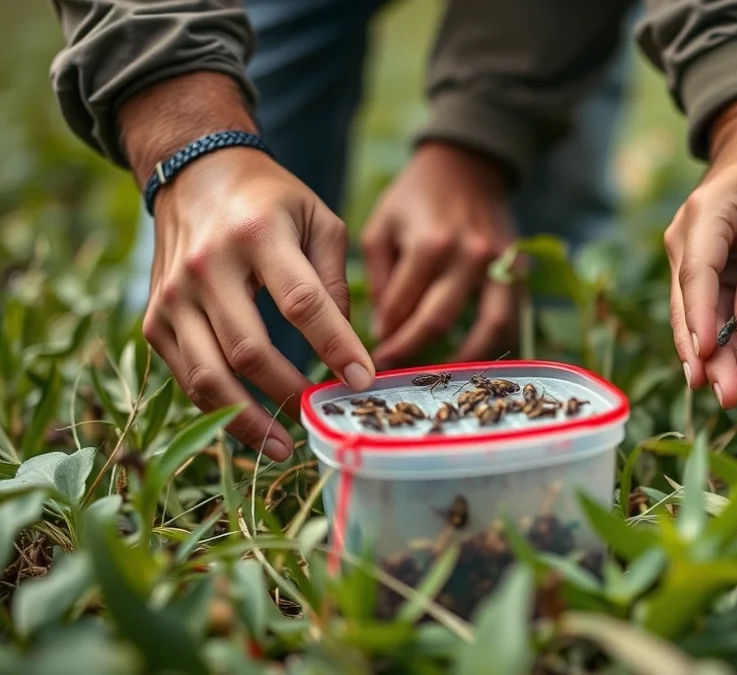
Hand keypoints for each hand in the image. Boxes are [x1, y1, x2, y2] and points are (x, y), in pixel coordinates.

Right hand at [141, 149, 375, 459]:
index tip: (363, 380)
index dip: (335, 346)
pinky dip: (218, 408)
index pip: (302, 303)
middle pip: (250, 351)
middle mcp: (207, 266)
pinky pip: (186, 377)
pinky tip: (250, 425)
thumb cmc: (271, 201)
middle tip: (323, 415)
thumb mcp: (319, 220)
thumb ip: (335, 280)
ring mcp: (174, 296)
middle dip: (291, 393)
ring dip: (248, 420)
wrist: (194, 173)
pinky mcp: (155, 319)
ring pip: (209, 376)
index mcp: (258, 235)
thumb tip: (346, 348)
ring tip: (284, 446)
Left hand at [362, 142, 517, 366]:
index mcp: (430, 242)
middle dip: (412, 352)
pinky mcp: (520, 268)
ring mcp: (501, 262)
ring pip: (489, 328)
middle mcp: (469, 254)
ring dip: (464, 359)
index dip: (384, 335)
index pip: (401, 306)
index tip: (372, 353)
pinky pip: (513, 318)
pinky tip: (476, 357)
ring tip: (442, 376)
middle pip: (439, 321)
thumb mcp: (381, 226)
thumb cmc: (415, 197)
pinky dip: (496, 343)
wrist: (467, 165)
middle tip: (395, 370)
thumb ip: (379, 279)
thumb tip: (385, 329)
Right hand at [666, 94, 736, 407]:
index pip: (697, 278)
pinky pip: (715, 310)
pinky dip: (732, 341)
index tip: (707, 362)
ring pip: (700, 316)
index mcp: (705, 218)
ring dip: (719, 357)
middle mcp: (687, 241)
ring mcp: (693, 257)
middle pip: (691, 307)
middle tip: (731, 398)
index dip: (700, 323)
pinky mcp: (709, 269)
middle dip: (708, 356)